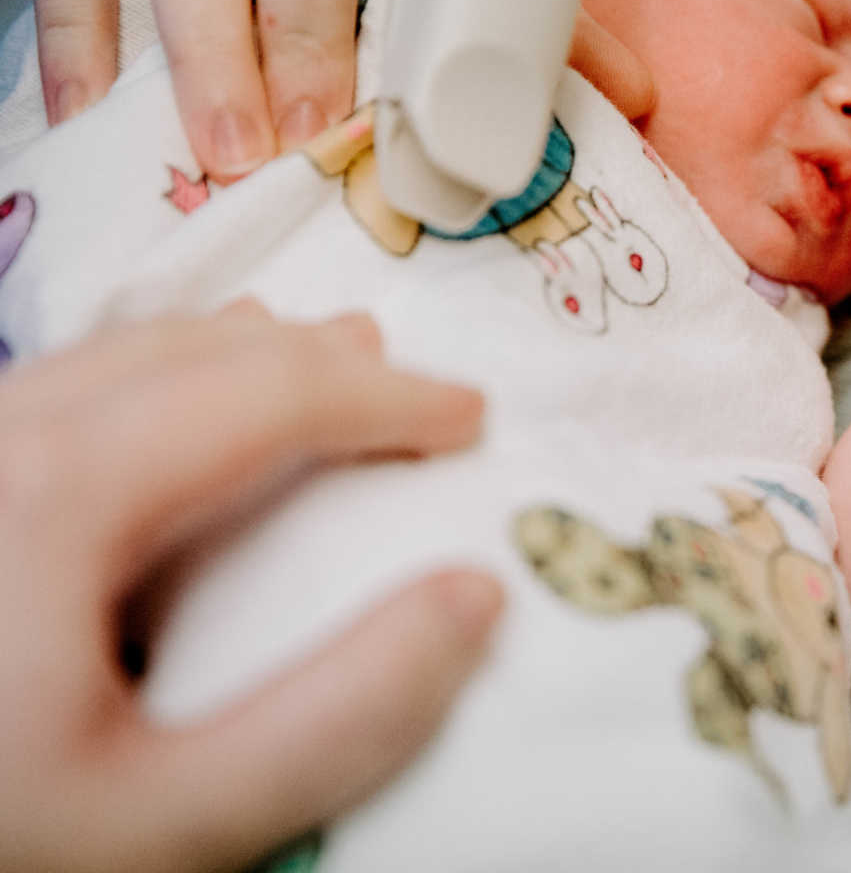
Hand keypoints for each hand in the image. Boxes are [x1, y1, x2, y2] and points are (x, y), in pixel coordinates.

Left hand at [0, 303, 502, 872]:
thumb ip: (338, 719)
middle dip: (323, 359)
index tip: (469, 420)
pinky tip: (176, 425)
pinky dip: (156, 384)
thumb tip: (472, 601)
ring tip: (315, 377)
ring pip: (116, 353)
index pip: (266, 392)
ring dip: (239, 359)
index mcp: (57, 495)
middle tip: (411, 396)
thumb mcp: (165, 831)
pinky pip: (60, 392)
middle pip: (193, 348)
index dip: (388, 396)